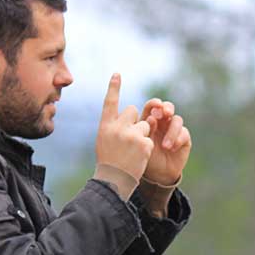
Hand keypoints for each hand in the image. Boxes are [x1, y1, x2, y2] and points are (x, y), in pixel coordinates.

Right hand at [95, 74, 154, 195]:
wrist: (114, 180)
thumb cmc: (108, 160)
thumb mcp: (105, 140)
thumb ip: (114, 126)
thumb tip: (130, 114)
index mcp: (105, 125)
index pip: (109, 102)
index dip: (114, 88)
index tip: (117, 74)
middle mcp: (117, 127)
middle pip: (133, 110)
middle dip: (135, 120)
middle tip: (128, 138)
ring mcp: (131, 134)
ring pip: (145, 124)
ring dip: (142, 134)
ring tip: (133, 150)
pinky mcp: (144, 143)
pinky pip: (150, 138)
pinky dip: (146, 147)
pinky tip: (138, 157)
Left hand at [139, 97, 190, 188]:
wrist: (157, 174)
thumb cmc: (145, 157)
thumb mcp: (142, 143)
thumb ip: (146, 130)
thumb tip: (152, 118)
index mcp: (150, 120)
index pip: (152, 107)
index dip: (154, 103)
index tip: (156, 106)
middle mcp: (163, 122)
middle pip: (168, 108)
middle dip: (167, 108)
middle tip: (166, 113)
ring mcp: (174, 129)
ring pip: (177, 120)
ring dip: (171, 131)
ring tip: (165, 146)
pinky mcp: (184, 138)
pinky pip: (184, 133)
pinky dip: (178, 140)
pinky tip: (171, 149)